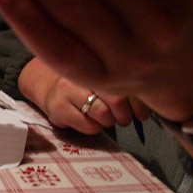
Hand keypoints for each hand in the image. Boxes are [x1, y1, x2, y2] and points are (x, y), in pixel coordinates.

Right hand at [18, 57, 146, 133]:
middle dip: (124, 115)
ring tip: (105, 119)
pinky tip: (91, 123)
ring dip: (109, 122)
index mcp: (95, 63)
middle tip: (123, 119)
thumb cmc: (83, 86)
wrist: (48, 88)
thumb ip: (123, 88)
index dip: (138, 103)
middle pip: (116, 98)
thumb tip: (144, 113)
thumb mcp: (100, 80)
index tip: (141, 114)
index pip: (125, 83)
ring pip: (102, 113)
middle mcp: (80, 74)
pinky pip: (88, 126)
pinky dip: (95, 128)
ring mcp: (66, 91)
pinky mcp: (58, 108)